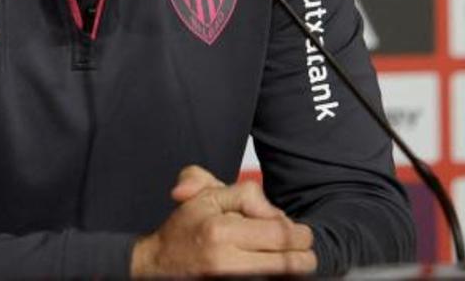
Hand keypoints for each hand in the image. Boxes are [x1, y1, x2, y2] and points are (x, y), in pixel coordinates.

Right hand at [130, 166, 316, 275]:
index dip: (297, 234)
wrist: (156, 266)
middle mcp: (224, 260)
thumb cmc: (184, 228)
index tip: (302, 234)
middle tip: (308, 253)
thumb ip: (242, 193)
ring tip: (299, 264)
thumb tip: (272, 211)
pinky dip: (274, 278)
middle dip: (303, 256)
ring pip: (277, 277)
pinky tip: (277, 273)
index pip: (278, 232)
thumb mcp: (207, 196)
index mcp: (221, 230)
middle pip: (285, 261)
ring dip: (292, 271)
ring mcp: (226, 279)